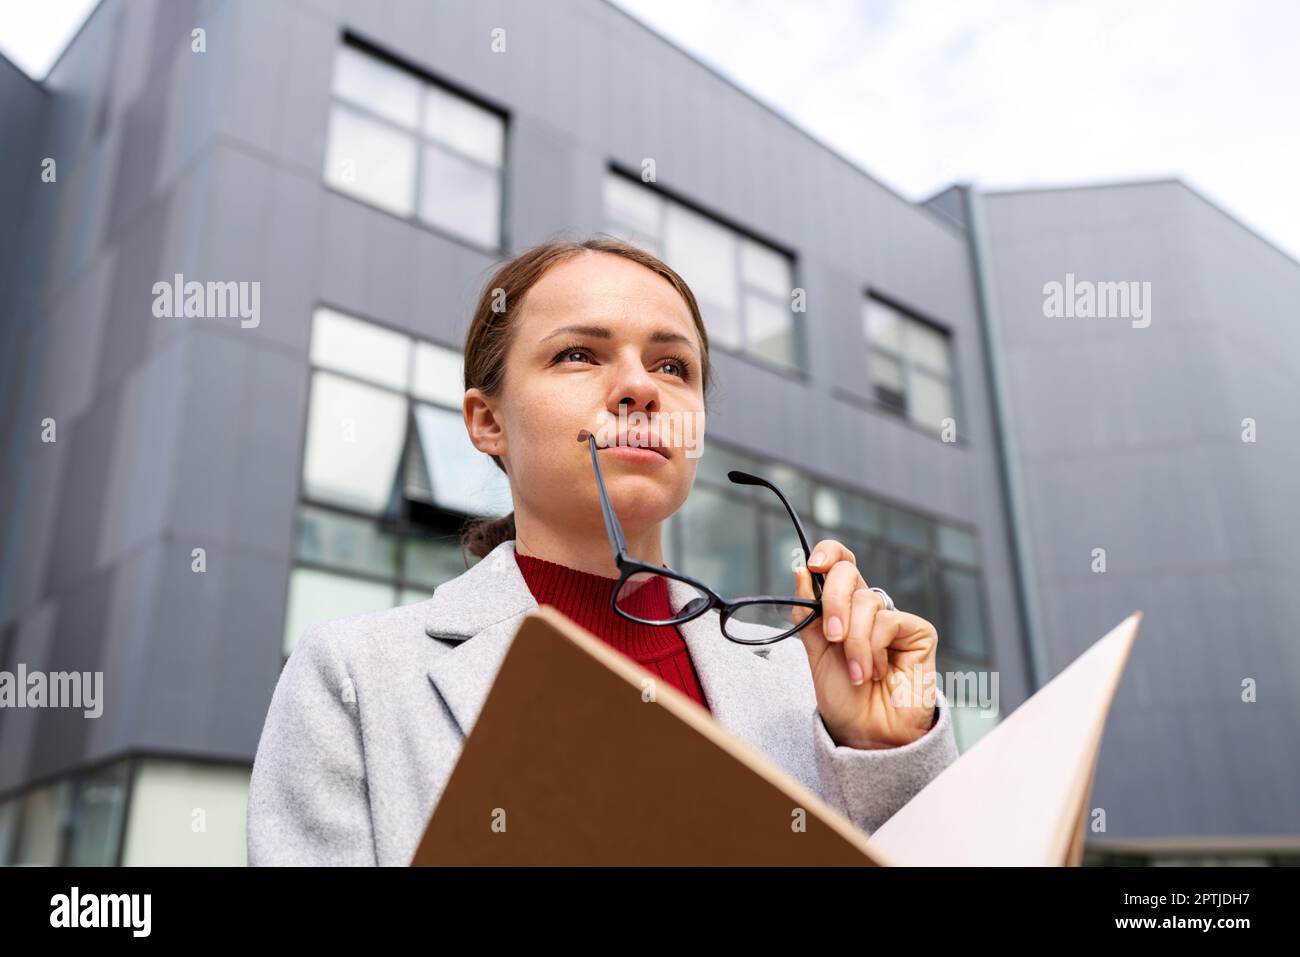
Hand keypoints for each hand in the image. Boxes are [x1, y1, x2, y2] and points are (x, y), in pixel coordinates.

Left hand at [791, 539, 938, 748]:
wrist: (867, 733)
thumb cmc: (843, 698)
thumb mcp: (816, 653)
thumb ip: (808, 614)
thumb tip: (802, 570)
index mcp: (843, 608)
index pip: (839, 564)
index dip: (828, 554)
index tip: (814, 564)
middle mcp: (868, 609)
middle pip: (847, 573)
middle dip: (833, 602)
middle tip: (831, 636)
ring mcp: (893, 619)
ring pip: (865, 602)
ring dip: (853, 641)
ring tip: (857, 672)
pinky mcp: (918, 631)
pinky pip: (886, 621)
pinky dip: (873, 648)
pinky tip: (877, 671)